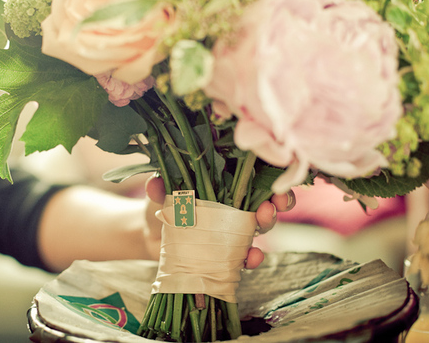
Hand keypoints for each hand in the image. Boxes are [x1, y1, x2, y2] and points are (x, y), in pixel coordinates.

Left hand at [143, 176, 295, 268]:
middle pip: (266, 196)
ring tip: (263, 219)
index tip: (273, 173)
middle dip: (278, 199)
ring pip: (262, 224)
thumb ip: (158, 188)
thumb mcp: (159, 193)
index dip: (269, 171)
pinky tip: (251, 257)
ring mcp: (235, 228)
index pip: (254, 172)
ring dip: (268, 223)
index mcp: (224, 180)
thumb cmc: (160, 204)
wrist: (150, 235)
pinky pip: (247, 255)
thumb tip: (154, 185)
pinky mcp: (230, 252)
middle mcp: (235, 202)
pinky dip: (253, 257)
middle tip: (274, 202)